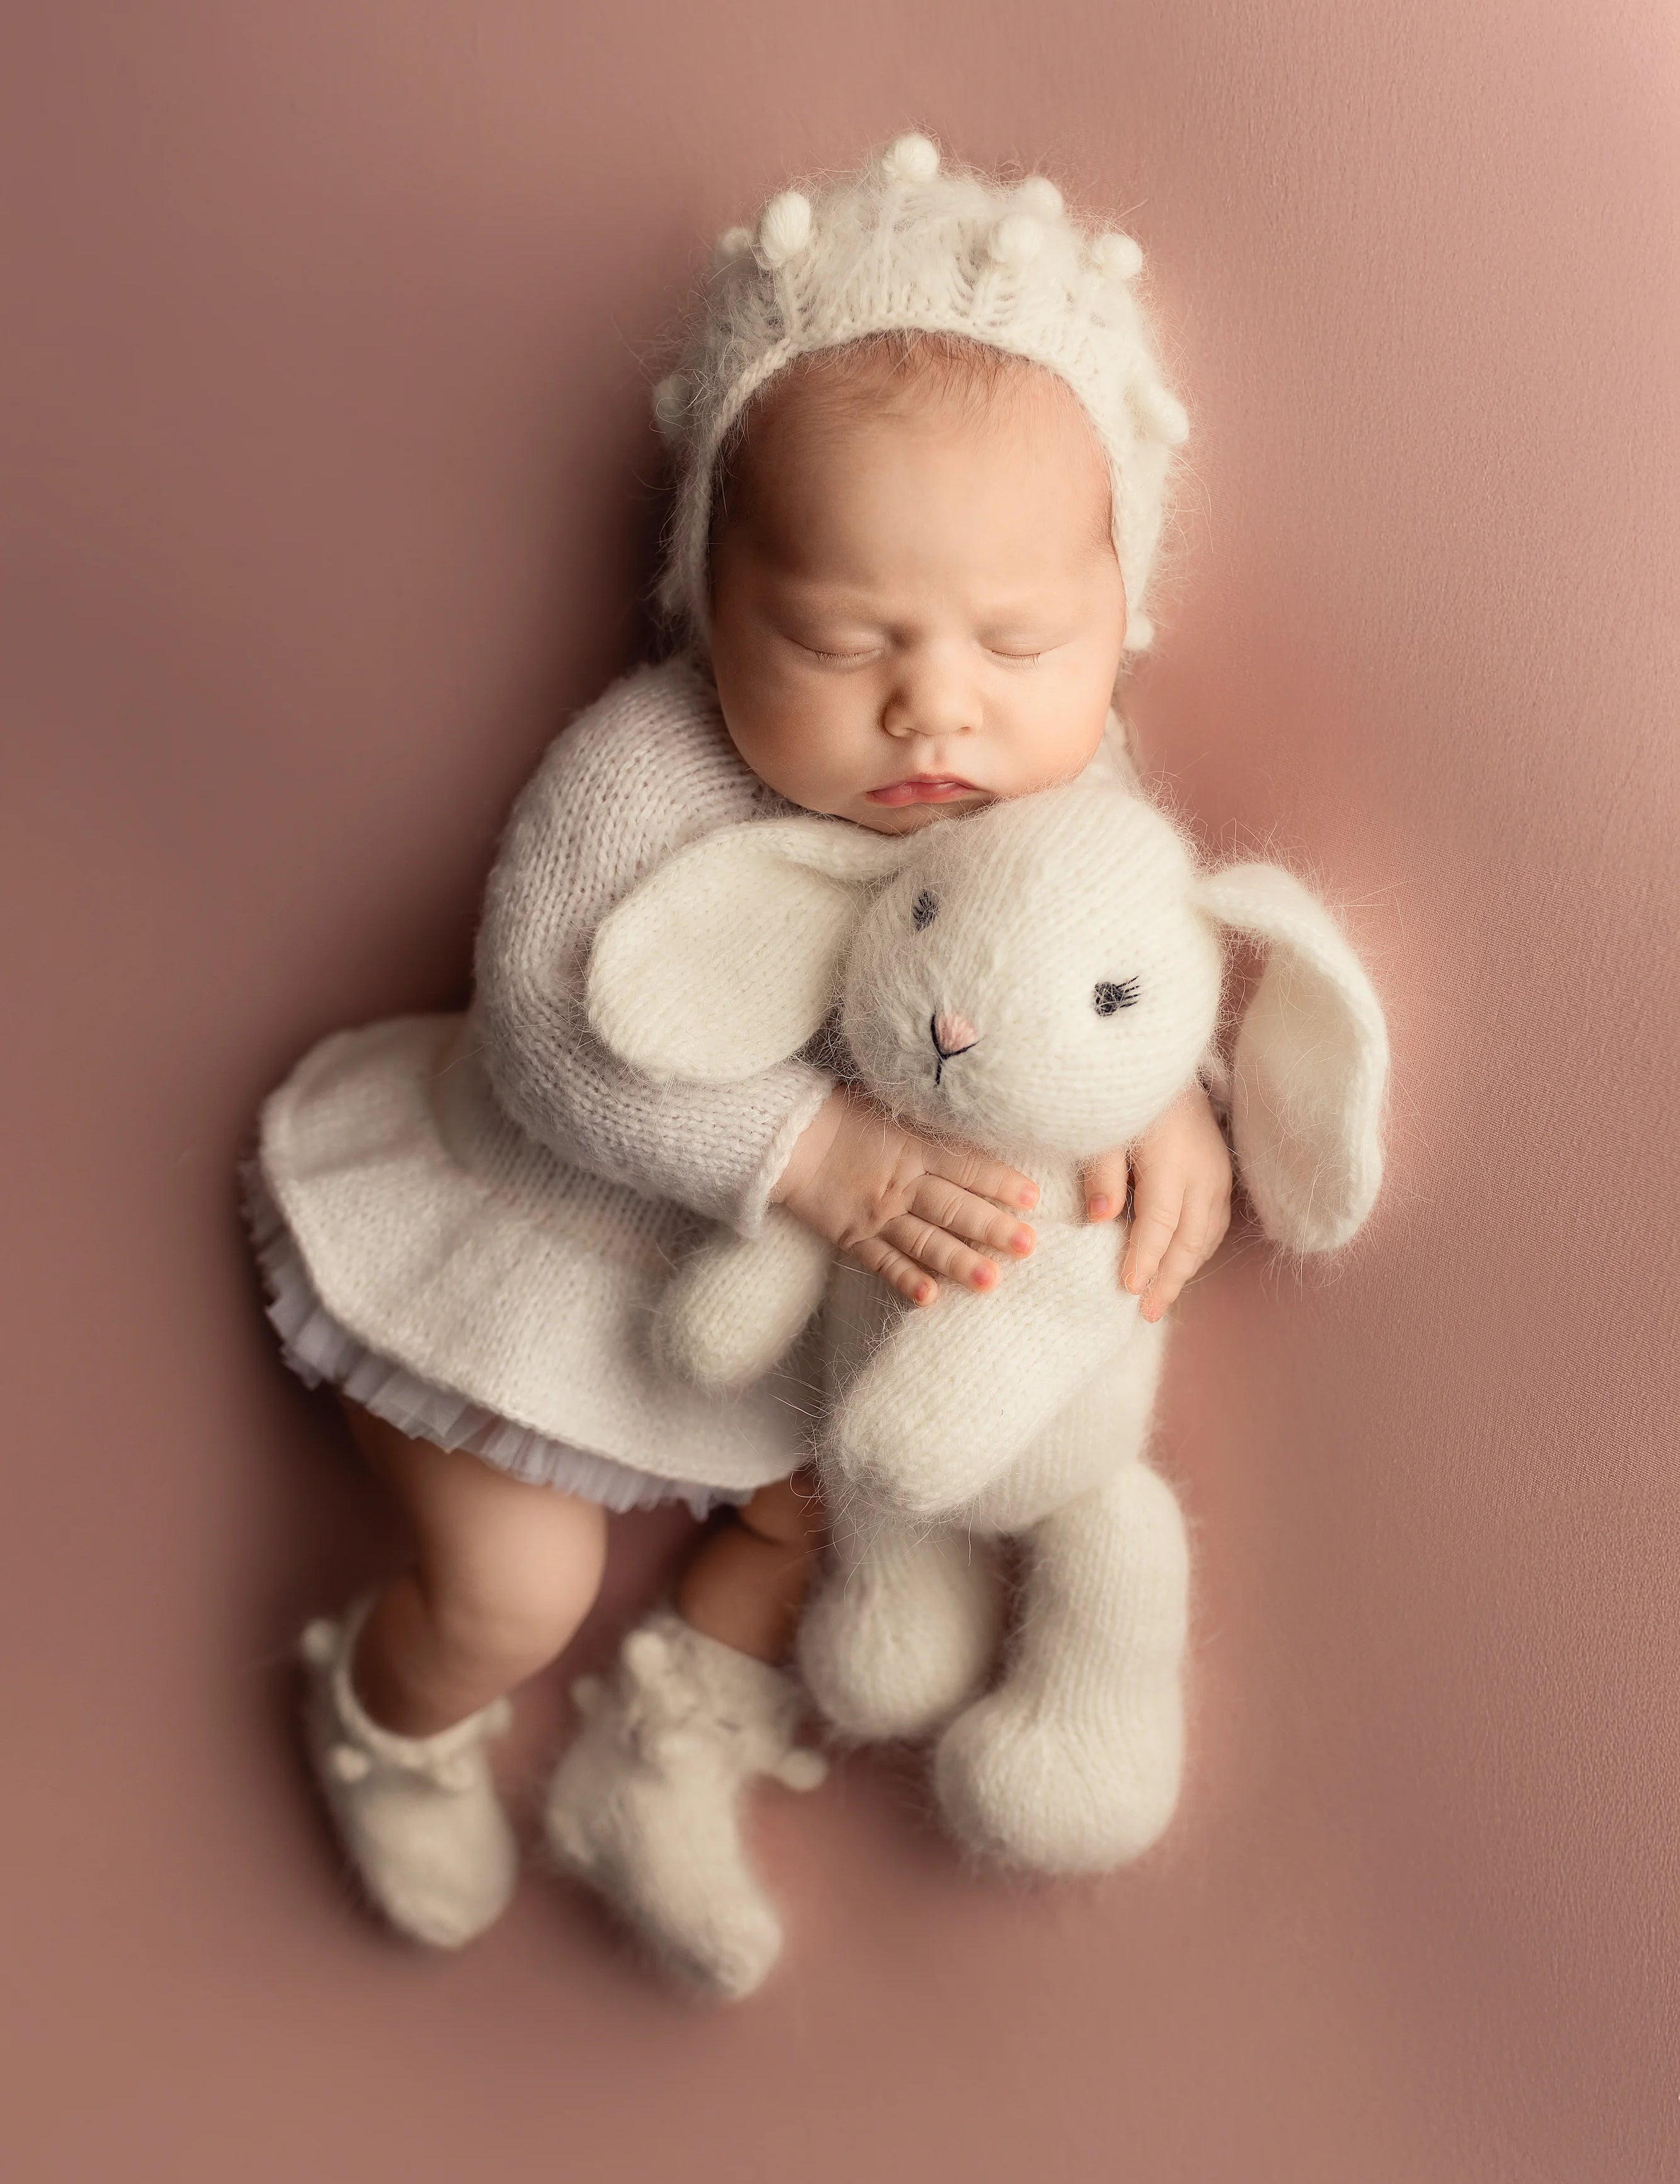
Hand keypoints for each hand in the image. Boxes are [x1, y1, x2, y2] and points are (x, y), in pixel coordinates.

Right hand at [771, 1084, 1037, 1306]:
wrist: (783, 1136)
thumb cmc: (837, 1110)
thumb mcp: (888, 1100)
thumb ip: (927, 1114)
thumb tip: (969, 1109)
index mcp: (911, 1144)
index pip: (965, 1165)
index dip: (1000, 1181)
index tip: (1032, 1196)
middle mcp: (899, 1183)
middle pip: (953, 1208)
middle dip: (993, 1228)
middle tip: (1028, 1245)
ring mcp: (876, 1214)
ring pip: (924, 1241)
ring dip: (959, 1262)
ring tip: (991, 1282)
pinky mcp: (852, 1236)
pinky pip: (881, 1262)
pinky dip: (905, 1280)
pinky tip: (930, 1298)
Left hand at [1084, 1083, 1231, 1322]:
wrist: (1167, 1065)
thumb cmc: (1127, 1096)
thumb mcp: (1105, 1128)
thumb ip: (1102, 1172)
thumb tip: (1100, 1219)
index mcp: (1173, 1161)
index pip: (1160, 1223)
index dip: (1145, 1258)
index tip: (1128, 1289)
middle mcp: (1204, 1173)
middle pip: (1189, 1240)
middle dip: (1168, 1280)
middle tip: (1145, 1313)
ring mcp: (1219, 1176)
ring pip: (1206, 1237)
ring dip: (1183, 1271)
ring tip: (1158, 1301)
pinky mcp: (1223, 1176)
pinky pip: (1214, 1225)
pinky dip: (1196, 1252)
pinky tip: (1176, 1268)